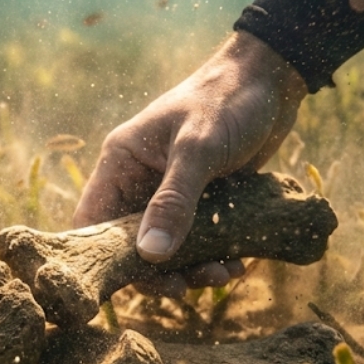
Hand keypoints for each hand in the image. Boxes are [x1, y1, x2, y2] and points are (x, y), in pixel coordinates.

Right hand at [73, 31, 306, 297]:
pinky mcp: (201, 200)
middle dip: (159, 271)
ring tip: (223, 272)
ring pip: (168, 248)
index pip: (92, 221)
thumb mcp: (198, 149)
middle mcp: (139, 181)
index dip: (104, 258)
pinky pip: (197, 240)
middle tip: (188, 285)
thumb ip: (174, 201)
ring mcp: (170, 192)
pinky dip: (213, 256)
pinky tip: (236, 262)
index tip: (130, 285)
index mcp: (121, 162)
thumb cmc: (227, 101)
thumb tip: (151, 255)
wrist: (271, 78)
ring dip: (192, 267)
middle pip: (131, 244)